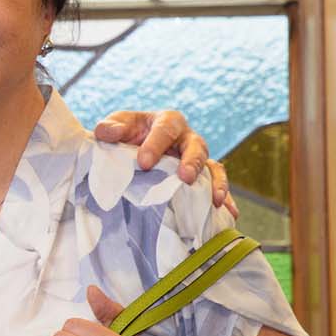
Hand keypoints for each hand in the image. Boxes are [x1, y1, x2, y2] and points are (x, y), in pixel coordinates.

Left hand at [94, 111, 238, 217]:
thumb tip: (107, 132)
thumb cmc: (128, 133)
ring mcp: (197, 159)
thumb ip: (110, 126)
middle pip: (196, 146)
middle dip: (191, 162)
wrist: (134, 146)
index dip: (156, 145)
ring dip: (215, 183)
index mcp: (167, 122)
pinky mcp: (201, 177)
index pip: (165, 130)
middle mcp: (187, 138)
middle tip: (185, 178)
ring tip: (213, 200)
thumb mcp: (117, 125)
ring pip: (212, 167)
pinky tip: (228, 213)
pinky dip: (224, 198)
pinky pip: (216, 185)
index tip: (143, 162)